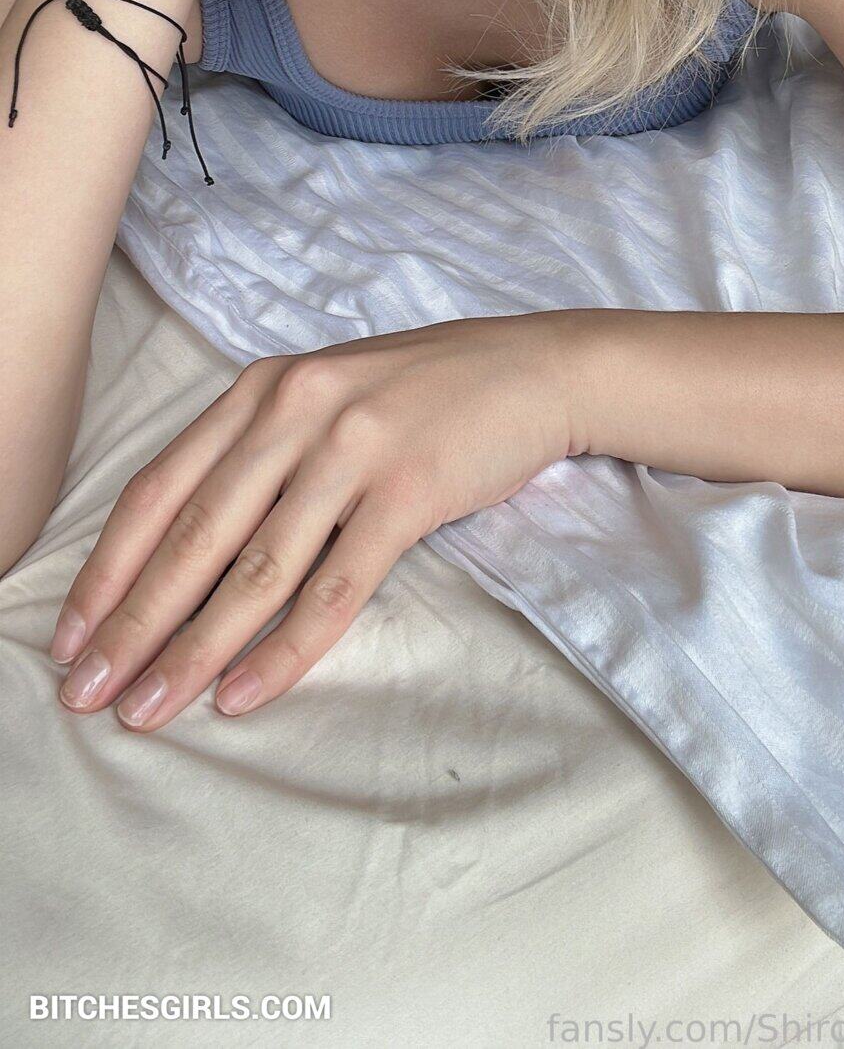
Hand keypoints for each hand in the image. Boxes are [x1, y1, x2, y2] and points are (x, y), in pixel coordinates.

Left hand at [50, 310, 593, 730]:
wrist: (536, 370)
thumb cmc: (425, 392)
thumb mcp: (323, 395)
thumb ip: (258, 450)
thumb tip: (185, 550)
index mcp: (260, 389)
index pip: (158, 488)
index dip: (108, 568)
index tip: (71, 636)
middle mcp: (294, 409)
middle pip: (192, 535)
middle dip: (132, 624)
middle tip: (87, 694)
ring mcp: (351, 448)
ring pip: (254, 569)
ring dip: (192, 649)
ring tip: (149, 708)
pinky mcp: (408, 491)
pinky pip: (333, 586)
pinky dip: (283, 648)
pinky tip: (243, 693)